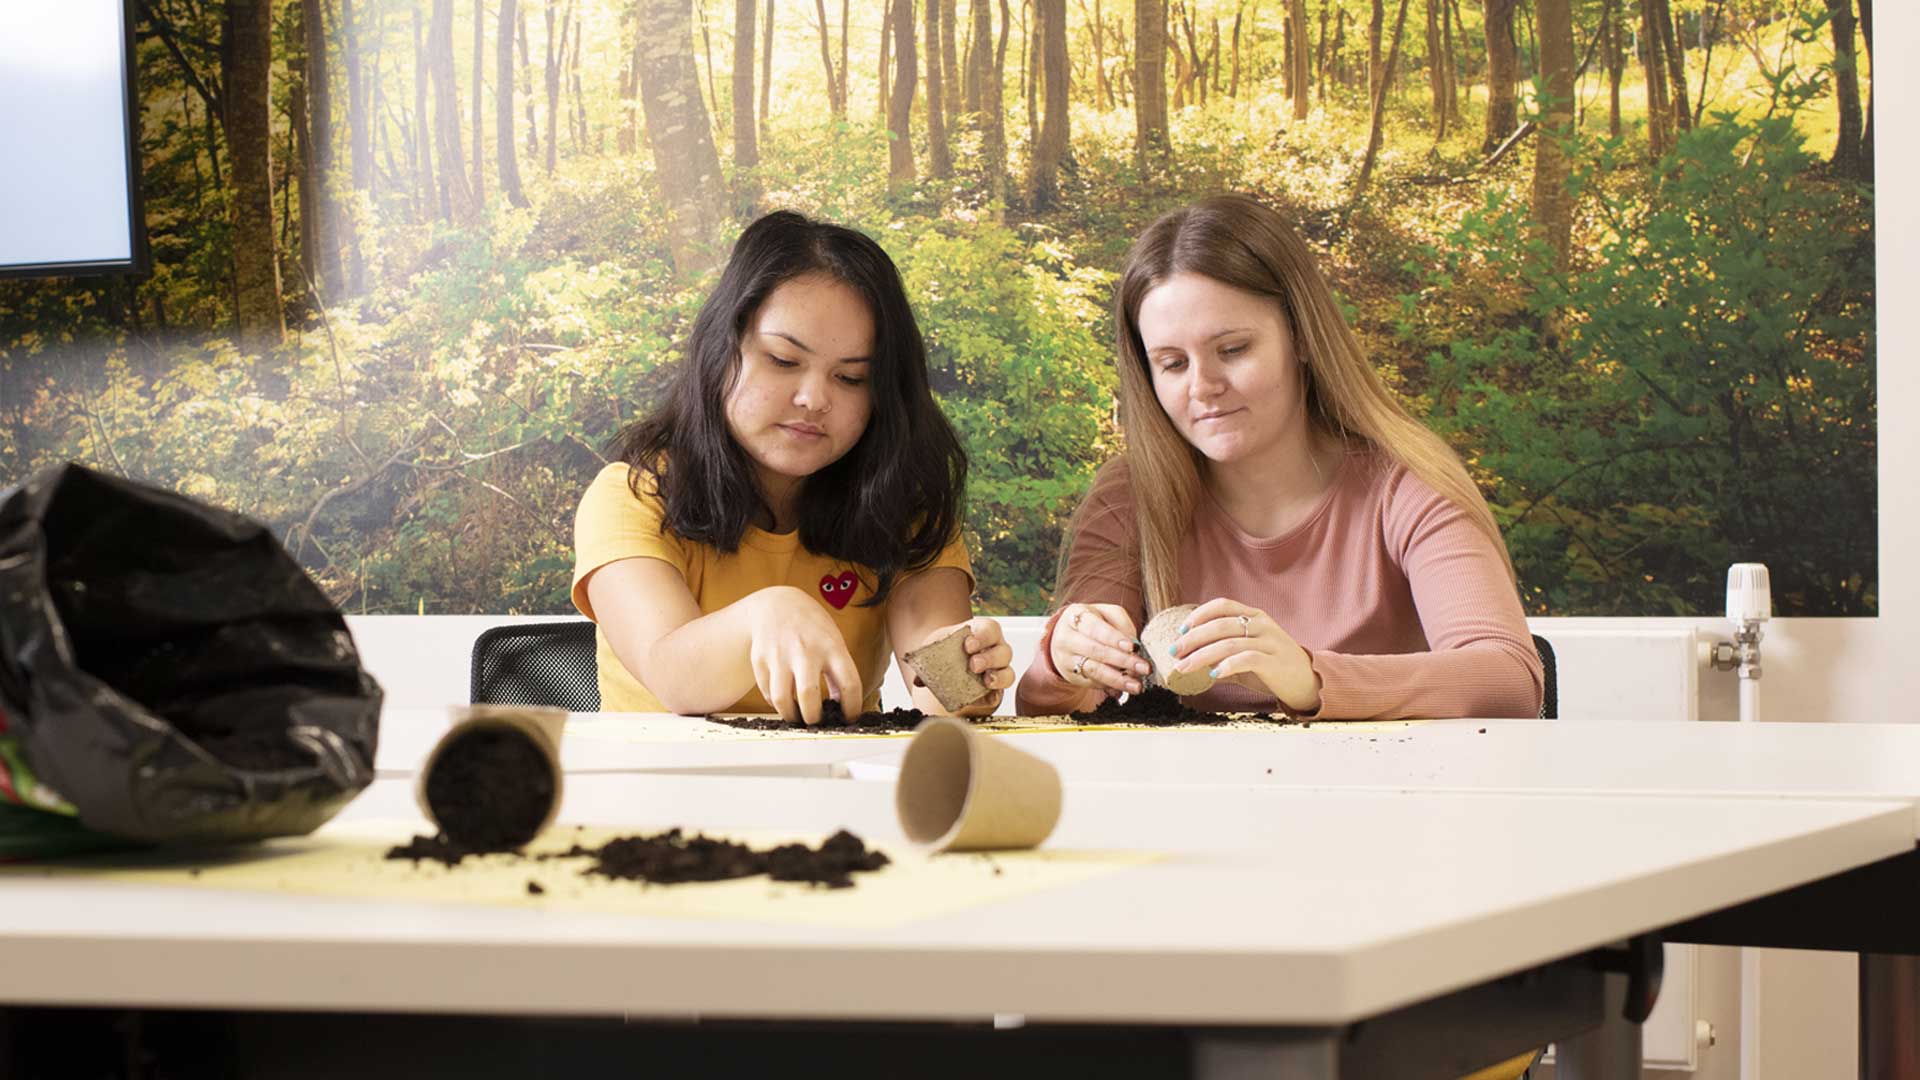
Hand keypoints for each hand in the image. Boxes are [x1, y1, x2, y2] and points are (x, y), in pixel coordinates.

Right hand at [745, 586, 863, 724]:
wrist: (777, 604)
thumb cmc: (811, 627)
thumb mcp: (833, 641)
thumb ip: (837, 672)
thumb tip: (841, 708)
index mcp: (831, 646)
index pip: (849, 684)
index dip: (852, 709)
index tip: (849, 719)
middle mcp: (805, 650)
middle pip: (809, 697)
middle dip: (814, 719)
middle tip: (817, 723)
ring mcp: (780, 654)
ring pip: (782, 699)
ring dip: (791, 717)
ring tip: (798, 719)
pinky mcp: (760, 658)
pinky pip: (767, 692)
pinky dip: (775, 702)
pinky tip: (784, 699)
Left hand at [916, 617, 1015, 715]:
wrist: (942, 663)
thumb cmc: (944, 649)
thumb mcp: (934, 648)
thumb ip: (927, 659)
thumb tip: (920, 679)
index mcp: (983, 632)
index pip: (990, 629)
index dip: (983, 636)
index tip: (968, 645)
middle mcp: (995, 650)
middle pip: (1004, 651)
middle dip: (990, 658)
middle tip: (973, 665)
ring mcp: (998, 670)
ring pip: (1008, 673)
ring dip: (998, 677)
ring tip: (986, 681)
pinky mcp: (994, 690)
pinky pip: (999, 694)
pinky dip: (993, 697)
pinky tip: (985, 698)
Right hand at [1049, 603, 1150, 697]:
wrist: (1066, 636)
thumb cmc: (1093, 622)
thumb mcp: (1107, 614)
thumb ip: (1122, 624)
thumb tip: (1134, 646)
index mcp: (1076, 616)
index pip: (1095, 628)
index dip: (1114, 638)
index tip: (1133, 647)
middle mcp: (1067, 638)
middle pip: (1096, 650)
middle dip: (1123, 660)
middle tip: (1144, 668)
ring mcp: (1067, 659)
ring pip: (1094, 670)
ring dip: (1118, 679)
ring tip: (1136, 685)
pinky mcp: (1071, 676)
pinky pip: (1093, 683)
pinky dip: (1111, 686)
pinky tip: (1124, 688)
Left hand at [1166, 598, 1320, 710]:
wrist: (1307, 682)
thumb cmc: (1272, 667)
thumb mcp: (1246, 654)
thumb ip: (1221, 653)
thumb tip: (1187, 659)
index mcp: (1255, 617)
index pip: (1223, 605)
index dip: (1199, 615)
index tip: (1181, 630)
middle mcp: (1262, 625)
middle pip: (1221, 624)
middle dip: (1193, 638)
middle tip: (1174, 651)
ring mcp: (1270, 642)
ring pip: (1229, 642)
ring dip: (1202, 655)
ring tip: (1183, 667)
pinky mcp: (1275, 662)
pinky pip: (1247, 659)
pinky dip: (1227, 665)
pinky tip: (1213, 674)